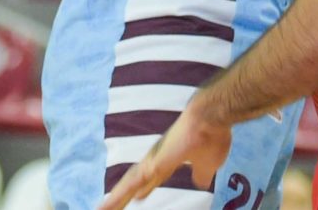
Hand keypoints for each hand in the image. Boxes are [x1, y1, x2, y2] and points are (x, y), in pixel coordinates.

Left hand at [97, 101, 230, 209]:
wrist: (210, 117)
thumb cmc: (211, 137)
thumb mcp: (209, 164)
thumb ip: (201, 174)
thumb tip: (200, 182)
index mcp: (170, 160)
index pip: (154, 177)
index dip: (146, 187)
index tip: (138, 197)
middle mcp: (157, 159)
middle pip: (136, 181)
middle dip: (124, 196)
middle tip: (108, 208)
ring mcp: (152, 161)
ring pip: (129, 184)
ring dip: (116, 198)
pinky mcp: (151, 164)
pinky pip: (131, 184)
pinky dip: (118, 196)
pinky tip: (106, 207)